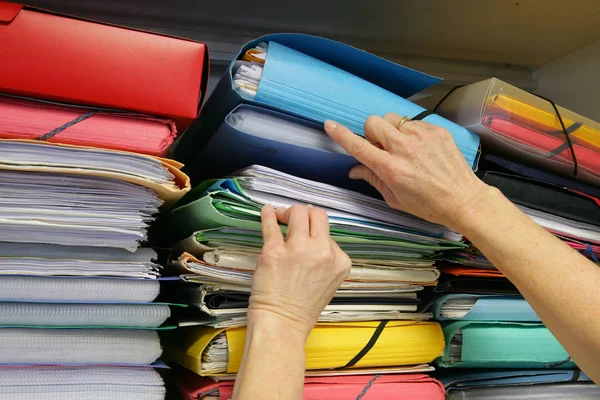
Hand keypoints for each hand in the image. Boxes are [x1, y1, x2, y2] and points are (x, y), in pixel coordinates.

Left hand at [248, 204, 350, 339]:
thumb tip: (310, 231)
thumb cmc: (302, 308)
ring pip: (297, 213)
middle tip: (292, 220)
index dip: (314, 230)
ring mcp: (298, 250)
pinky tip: (267, 211)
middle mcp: (322, 252)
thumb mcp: (329, 281)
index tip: (304, 233)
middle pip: (317, 214)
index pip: (329, 231)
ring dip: (287, 212)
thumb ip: (325, 257)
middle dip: (304, 212)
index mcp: (339, 261)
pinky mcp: (274, 251)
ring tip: (280, 217)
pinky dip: (268, 214)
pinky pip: (271, 223)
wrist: (283, 325)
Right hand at [324, 114, 489, 229]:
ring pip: (392, 119)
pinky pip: (412, 122)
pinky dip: (410, 132)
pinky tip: (420, 148)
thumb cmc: (427, 204)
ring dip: (390, 130)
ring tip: (401, 146)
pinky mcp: (436, 130)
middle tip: (381, 148)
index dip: (341, 135)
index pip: (358, 146)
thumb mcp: (395, 198)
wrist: (463, 199)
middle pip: (373, 122)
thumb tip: (354, 169)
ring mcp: (421, 136)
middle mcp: (404, 148)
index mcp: (391, 168)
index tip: (330, 125)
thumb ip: (373, 178)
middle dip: (371, 133)